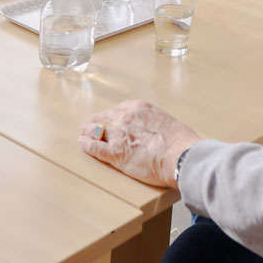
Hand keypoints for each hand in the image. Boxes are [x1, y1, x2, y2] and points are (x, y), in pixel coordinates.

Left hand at [78, 100, 200, 188]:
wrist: (180, 155)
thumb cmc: (179, 141)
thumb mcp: (165, 121)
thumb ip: (153, 122)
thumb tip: (153, 130)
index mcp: (138, 108)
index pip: (118, 110)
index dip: (112, 116)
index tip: (109, 119)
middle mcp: (125, 118)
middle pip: (104, 117)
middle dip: (96, 121)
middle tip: (89, 125)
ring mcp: (118, 135)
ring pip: (95, 130)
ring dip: (87, 131)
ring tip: (82, 132)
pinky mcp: (115, 153)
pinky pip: (94, 147)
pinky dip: (86, 145)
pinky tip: (82, 144)